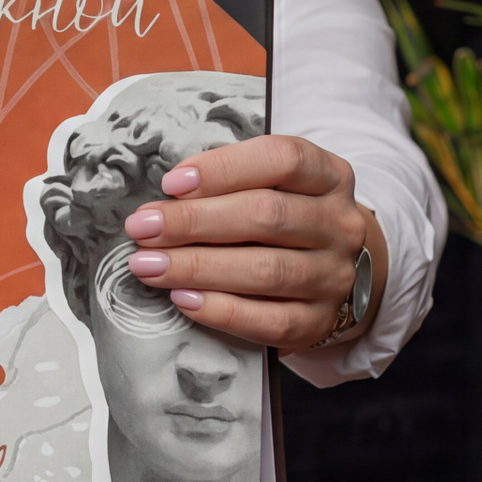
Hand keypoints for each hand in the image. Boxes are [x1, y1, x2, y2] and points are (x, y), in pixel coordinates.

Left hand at [120, 133, 387, 349]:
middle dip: (194, 221)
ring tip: (148, 265)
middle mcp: (340, 224)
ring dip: (197, 267)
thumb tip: (167, 199)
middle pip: (266, 216)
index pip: (282, 159)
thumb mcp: (275, 185)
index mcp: (330, 175)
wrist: (337, 272)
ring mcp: (334, 276)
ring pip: (266, 270)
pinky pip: (271, 321)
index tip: (171, 183)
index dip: (223, 168)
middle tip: (142, 228)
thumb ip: (231, 183)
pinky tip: (183, 299)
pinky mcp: (320, 322)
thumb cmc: (287, 218)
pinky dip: (222, 310)